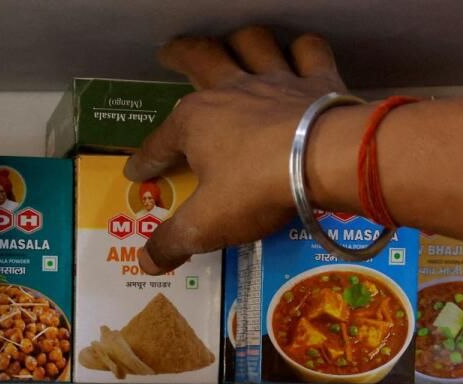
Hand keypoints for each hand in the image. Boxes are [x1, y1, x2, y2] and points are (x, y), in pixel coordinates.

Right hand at [125, 27, 347, 272]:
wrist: (327, 161)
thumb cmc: (256, 189)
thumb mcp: (205, 225)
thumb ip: (172, 242)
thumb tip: (145, 262)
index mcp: (194, 122)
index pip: (159, 143)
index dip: (144, 161)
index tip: (135, 173)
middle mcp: (230, 90)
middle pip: (199, 59)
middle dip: (179, 54)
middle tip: (167, 52)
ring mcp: (276, 80)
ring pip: (252, 44)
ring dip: (239, 42)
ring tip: (231, 46)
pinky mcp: (317, 81)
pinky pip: (308, 52)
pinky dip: (301, 50)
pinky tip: (297, 56)